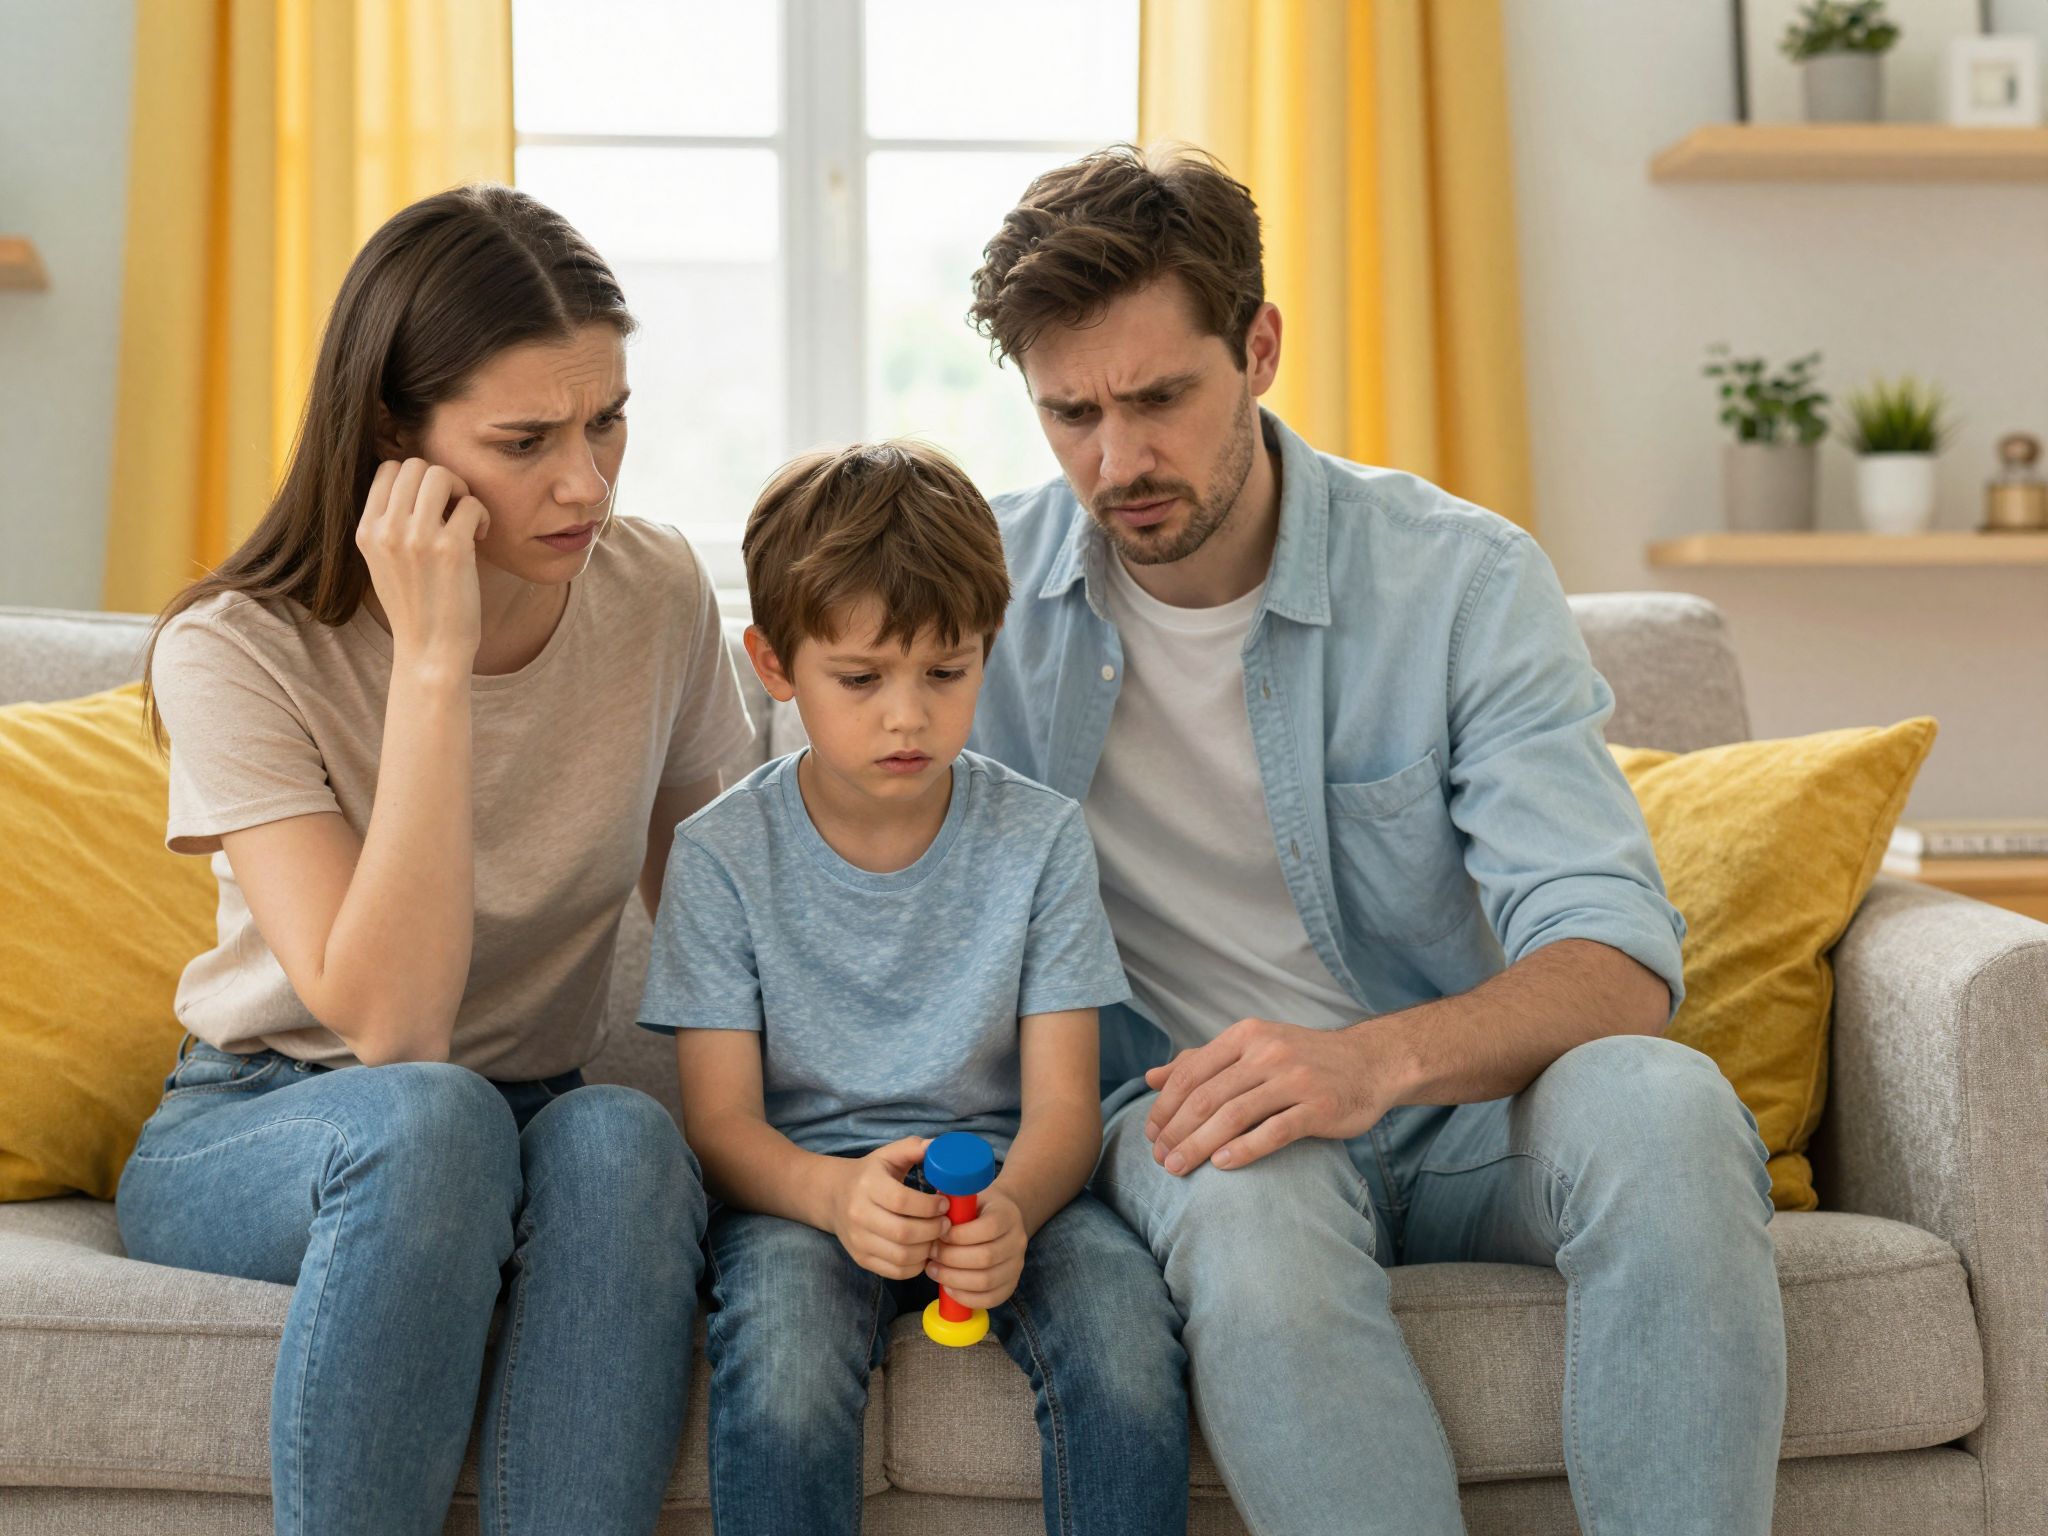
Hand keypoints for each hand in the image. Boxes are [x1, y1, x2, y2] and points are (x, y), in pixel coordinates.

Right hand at [355, 458, 490, 664]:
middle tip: (454, 508)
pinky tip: (480, 537)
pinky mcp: (451, 549)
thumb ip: (389, 523)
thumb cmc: (415, 605)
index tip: (431, 504)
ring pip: (441, 475)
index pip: (387, 469)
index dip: (416, 478)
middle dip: (441, 480)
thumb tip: (413, 481)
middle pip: (415, 465)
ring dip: (461, 490)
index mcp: (366, 531)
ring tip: (466, 517)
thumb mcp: (383, 561)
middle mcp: (386, 530)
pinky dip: (482, 514)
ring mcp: (417, 538)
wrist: (431, 650)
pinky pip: (471, 503)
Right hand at [826, 1136, 949, 1280]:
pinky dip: (916, 1266)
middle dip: (933, 1230)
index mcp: (868, 1185)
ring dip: (927, 1249)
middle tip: (946, 1223)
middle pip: (904, 1233)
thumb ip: (913, 1148)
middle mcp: (858, 1214)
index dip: (929, 1206)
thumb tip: (939, 1147)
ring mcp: (858, 1240)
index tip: (945, 1203)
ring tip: (937, 1237)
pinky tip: (923, 1250)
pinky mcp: (861, 1259)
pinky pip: (895, 1272)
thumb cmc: (871, 1174)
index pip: (902, 1200)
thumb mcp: (888, 1155)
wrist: (834, 1197)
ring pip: (902, 1256)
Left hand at [926, 1186, 1025, 1310]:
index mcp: (1008, 1215)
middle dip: (951, 1258)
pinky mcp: (1010, 1285)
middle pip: (986, 1257)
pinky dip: (965, 1297)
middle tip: (930, 1254)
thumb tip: (930, 1216)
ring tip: (933, 1270)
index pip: (988, 1228)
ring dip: (953, 1278)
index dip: (959, 1235)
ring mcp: (1016, 1266)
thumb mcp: (967, 1197)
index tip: (938, 1234)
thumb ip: (952, 1203)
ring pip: (986, 1281)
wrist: (999, 1221)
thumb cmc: (975, 1209)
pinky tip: (947, 1287)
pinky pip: (989, 1299)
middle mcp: (1017, 1241)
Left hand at [1142, 1017, 1394, 1174]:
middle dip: (1177, 1131)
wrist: (1371, 1062)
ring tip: (1178, 1168)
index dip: (1165, 1106)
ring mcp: (1295, 1079)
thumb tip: (1151, 1077)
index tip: (1150, 1135)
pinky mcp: (1320, 1106)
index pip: (1191, 1072)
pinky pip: (1275, 1131)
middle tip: (1159, 1160)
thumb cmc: (1304, 1059)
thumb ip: (1202, 1061)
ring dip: (1199, 1145)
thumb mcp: (1252, 1048)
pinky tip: (1222, 1165)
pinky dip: (1244, 1149)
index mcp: (1246, 1036)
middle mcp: (1268, 1052)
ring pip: (1234, 1115)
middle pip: (1207, 1096)